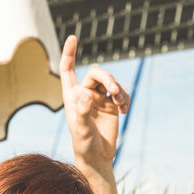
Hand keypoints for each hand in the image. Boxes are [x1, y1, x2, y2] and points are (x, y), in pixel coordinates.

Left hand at [60, 35, 129, 170]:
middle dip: (108, 79)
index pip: (68, 69)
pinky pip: (122, 93)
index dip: (69, 53)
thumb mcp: (80, 130)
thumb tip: (87, 96)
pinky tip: (124, 111)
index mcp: (72, 96)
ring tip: (122, 105)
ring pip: (111, 82)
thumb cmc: (83, 144)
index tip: (73, 37)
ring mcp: (100, 98)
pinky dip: (125, 99)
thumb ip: (81, 113)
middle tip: (115, 92)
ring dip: (119, 90)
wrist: (97, 156)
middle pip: (97, 73)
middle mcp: (85, 93)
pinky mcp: (112, 105)